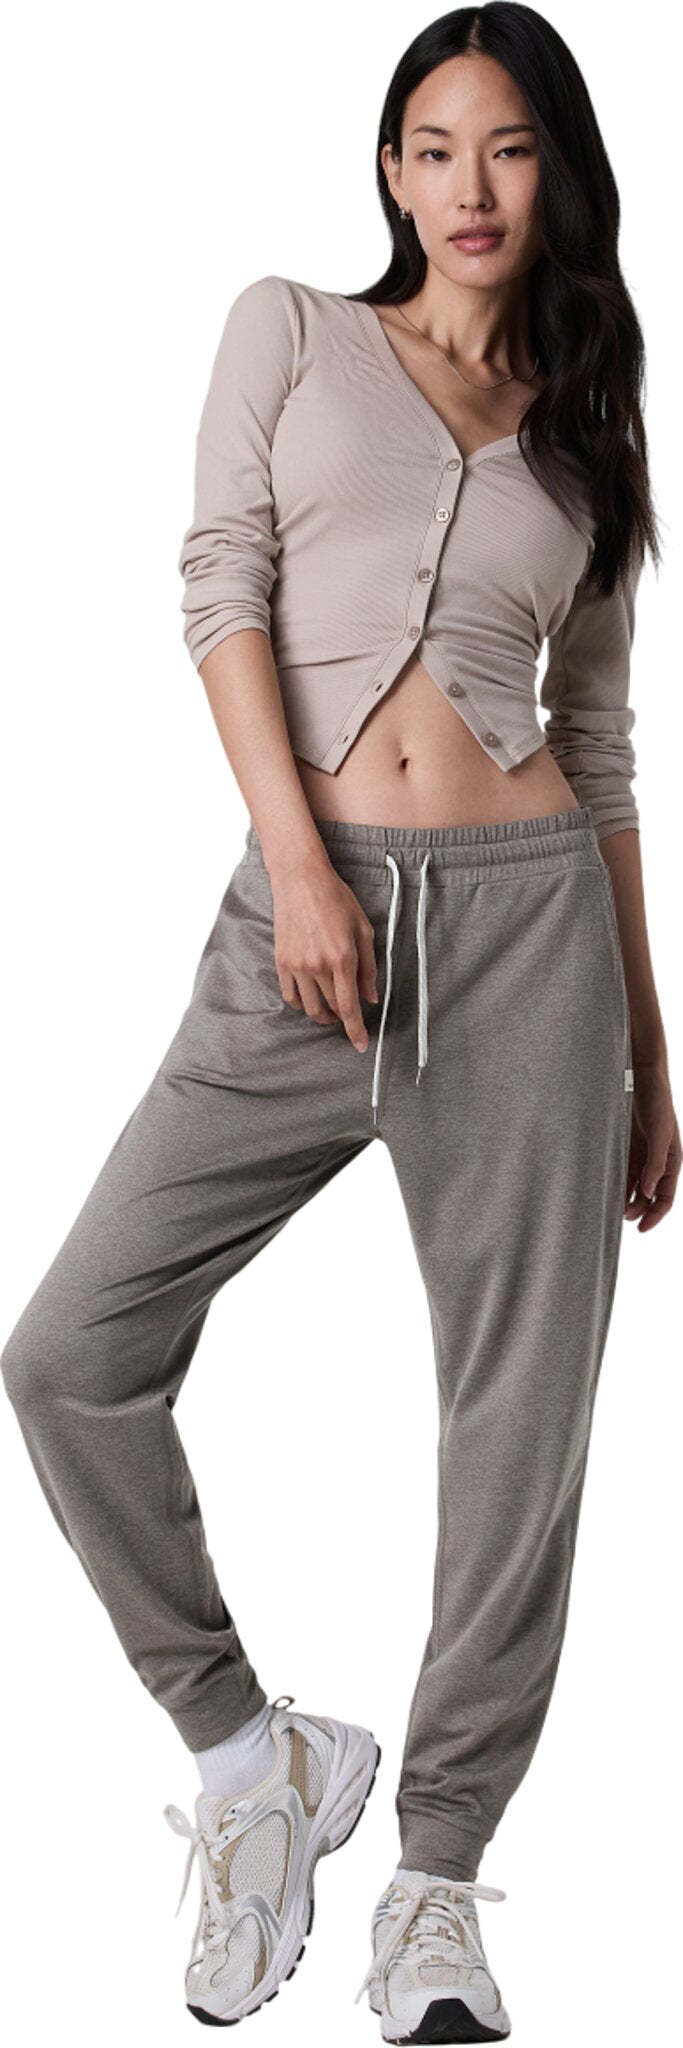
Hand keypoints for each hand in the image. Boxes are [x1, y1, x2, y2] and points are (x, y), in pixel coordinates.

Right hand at [270, 856, 378, 1051]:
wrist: (301, 880)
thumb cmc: (336, 899)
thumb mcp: (363, 930)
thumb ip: (369, 967)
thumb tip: (371, 997)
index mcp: (343, 958)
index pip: (350, 1006)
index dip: (356, 1030)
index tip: (361, 1046)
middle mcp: (318, 966)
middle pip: (331, 1009)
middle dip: (342, 1019)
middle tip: (349, 1016)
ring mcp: (297, 965)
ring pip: (309, 1007)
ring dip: (323, 1014)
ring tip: (331, 1009)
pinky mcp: (282, 962)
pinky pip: (291, 996)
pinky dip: (302, 1003)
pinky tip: (311, 997)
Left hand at [625, 1061, 680, 1230]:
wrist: (643, 1078)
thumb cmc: (657, 1104)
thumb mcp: (660, 1135)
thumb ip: (655, 1165)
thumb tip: (648, 1194)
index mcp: (672, 1162)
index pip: (665, 1198)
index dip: (654, 1216)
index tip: (640, 1229)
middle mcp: (658, 1163)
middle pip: (649, 1196)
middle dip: (637, 1210)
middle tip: (619, 1217)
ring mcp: (643, 1155)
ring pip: (635, 1186)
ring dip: (626, 1198)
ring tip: (611, 1208)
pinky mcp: (628, 1147)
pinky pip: (623, 1171)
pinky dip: (617, 1182)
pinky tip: (606, 1188)